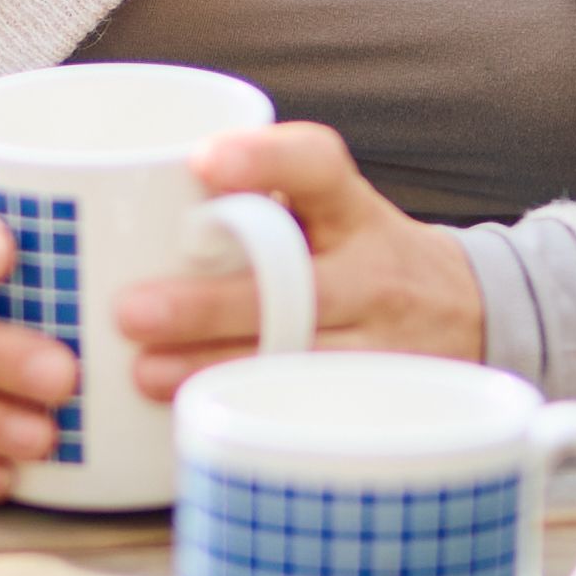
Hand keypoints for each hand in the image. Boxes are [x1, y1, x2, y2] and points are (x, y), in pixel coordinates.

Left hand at [121, 123, 477, 384]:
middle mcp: (374, 270)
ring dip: (215, 367)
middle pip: (296, 284)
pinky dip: (252, 412)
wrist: (468, 313)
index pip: (319, 165)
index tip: (200, 160)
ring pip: (300, 356)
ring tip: (144, 373)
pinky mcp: (384, 399)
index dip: (263, 159)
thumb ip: (249, 204)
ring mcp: (385, 341)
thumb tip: (106, 203)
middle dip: (210, 304)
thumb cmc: (353, 255)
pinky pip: (314, 409)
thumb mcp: (328, 211)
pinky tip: (197, 416)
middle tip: (131, 310)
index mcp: (350, 208)